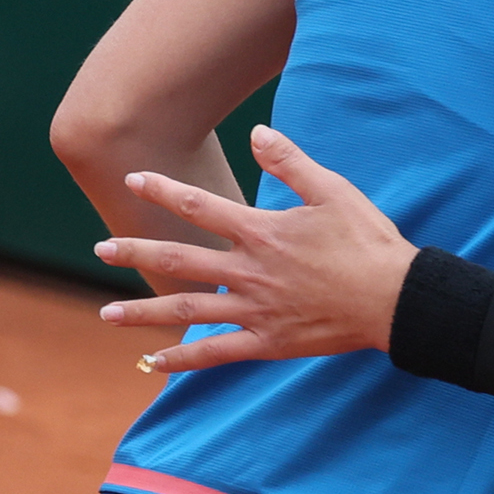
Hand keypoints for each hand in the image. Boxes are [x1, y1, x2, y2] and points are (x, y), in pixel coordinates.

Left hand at [93, 125, 416, 373]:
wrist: (394, 298)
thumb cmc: (368, 241)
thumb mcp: (334, 191)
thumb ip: (291, 163)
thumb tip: (258, 131)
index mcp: (263, 232)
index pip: (201, 206)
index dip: (164, 191)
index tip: (133, 179)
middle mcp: (249, 271)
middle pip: (179, 260)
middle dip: (135, 253)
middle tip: (99, 249)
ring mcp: (255, 310)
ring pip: (186, 311)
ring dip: (142, 312)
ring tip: (105, 314)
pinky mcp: (267, 342)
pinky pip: (215, 354)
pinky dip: (181, 360)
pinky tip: (152, 362)